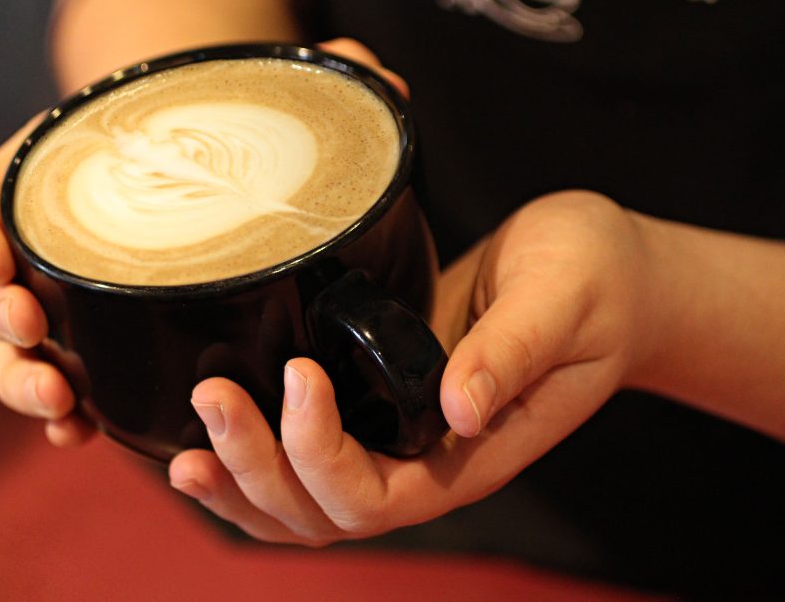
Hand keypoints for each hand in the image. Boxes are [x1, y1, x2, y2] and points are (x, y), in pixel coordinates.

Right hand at [0, 39, 406, 446]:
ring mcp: (75, 297)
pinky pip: (64, 383)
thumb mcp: (262, 101)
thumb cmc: (226, 139)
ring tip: (59, 399)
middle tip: (27, 324)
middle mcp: (58, 238)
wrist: (223, 176)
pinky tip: (80, 433)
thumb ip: (318, 81)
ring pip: (15, 343)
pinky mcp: (103, 343)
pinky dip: (61, 414)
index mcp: (69, 171)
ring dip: (20, 376)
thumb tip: (383, 82)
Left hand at [168, 190, 660, 544]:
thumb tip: (459, 407)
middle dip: (259, 465)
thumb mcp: (563, 302)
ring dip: (242, 480)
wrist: (598, 273)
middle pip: (324, 512)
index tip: (301, 376)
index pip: (380, 498)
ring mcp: (396, 434)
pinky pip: (304, 456)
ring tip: (185, 450)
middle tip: (213, 393)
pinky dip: (254, 459)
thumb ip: (514, 353)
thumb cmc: (595, 284)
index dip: (323, 455)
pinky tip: (207, 439)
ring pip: (304, 503)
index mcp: (474, 452)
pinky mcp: (374, 396)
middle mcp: (426, 458)